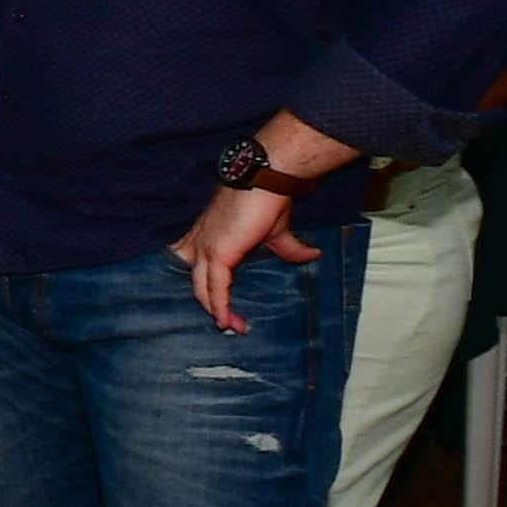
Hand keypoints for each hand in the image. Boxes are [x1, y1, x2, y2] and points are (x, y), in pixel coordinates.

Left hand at [172, 183, 318, 332]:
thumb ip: (288, 247)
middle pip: (195, 279)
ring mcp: (206, 247)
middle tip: (225, 320)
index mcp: (207, 233)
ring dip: (217, 310)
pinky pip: (215, 287)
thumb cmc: (268, 199)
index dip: (202, 282)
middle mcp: (200, 241)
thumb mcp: (276, 230)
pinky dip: (220, 306)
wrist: (269, 180)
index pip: (193, 262)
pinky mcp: (218, 253)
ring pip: (202, 287)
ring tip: (231, 326)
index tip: (213, 300)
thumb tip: (313, 255)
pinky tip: (227, 321)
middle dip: (208, 302)